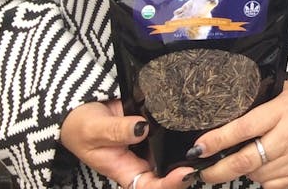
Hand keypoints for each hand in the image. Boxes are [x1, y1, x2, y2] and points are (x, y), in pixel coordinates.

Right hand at [59, 100, 193, 188]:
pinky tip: (199, 123)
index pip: (148, 186)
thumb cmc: (81, 126)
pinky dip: (186, 132)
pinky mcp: (157, 127)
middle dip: (187, 171)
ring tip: (207, 143)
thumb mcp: (93, 129)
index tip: (183, 174)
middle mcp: (141, 160)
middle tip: (203, 159)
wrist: (82, 108)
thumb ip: (116, 131)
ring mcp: (151, 144)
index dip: (167, 185)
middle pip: (168, 175)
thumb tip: (141, 128)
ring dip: (190, 152)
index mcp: (124, 169)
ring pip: (175, 155)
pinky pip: (174, 133)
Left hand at [188, 81, 287, 188]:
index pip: (243, 128)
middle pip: (244, 160)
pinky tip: (264, 168)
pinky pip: (272, 185)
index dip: (217, 140)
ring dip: (243, 172)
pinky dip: (263, 179)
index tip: (198, 148)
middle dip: (217, 170)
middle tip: (203, 171)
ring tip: (242, 161)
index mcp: (284, 111)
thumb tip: (231, 110)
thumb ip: (263, 99)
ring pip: (256, 175)